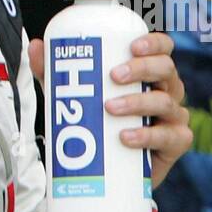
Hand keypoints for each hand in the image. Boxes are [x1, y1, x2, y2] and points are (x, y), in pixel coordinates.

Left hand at [29, 32, 191, 188]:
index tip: (132, 45)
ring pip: (165, 102)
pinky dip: (147, 136)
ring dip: (137, 102)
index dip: (153, 43)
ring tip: (110, 108)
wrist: (109, 168)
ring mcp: (173, 117)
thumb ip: (55, 71)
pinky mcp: (175, 144)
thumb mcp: (75, 94)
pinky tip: (126, 137)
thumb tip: (35, 46)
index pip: (162, 48)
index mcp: (149, 72)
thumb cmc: (99, 120)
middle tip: (113, 76)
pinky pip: (170, 137)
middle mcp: (167, 90)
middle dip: (141, 69)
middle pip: (166, 69)